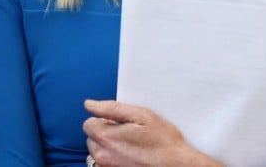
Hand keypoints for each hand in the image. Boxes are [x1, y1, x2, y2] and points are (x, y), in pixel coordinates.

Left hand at [82, 99, 221, 166]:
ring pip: (97, 153)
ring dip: (107, 148)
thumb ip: (112, 108)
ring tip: (128, 147)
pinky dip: (112, 160)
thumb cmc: (163, 141)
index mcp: (107, 137)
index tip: (121, 123)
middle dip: (104, 134)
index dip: (105, 120)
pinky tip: (128, 157)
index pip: (89, 123)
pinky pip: (104, 165)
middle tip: (127, 134)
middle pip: (91, 139)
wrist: (176, 166)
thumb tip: (89, 104)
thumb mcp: (141, 115)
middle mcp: (103, 156)